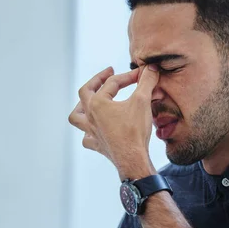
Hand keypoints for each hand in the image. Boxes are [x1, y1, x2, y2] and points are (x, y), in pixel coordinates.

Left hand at [69, 65, 159, 179]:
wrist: (132, 159)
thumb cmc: (134, 131)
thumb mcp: (142, 101)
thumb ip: (146, 82)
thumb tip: (151, 68)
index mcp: (98, 103)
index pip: (113, 83)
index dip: (128, 76)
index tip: (141, 75)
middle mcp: (90, 116)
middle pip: (85, 92)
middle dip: (97, 80)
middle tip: (108, 73)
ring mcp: (91, 131)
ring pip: (77, 116)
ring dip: (81, 106)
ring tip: (89, 101)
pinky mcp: (97, 144)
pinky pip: (86, 138)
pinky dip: (88, 133)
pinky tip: (95, 130)